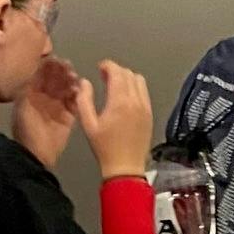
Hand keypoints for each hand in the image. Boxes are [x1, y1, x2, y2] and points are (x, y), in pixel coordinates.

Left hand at [12, 57, 81, 168]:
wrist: (37, 154)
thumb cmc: (26, 130)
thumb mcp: (23, 104)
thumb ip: (30, 86)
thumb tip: (38, 67)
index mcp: (31, 93)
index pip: (42, 74)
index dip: (49, 66)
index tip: (56, 60)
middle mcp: (45, 97)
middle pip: (56, 78)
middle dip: (62, 71)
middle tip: (68, 67)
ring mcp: (57, 106)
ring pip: (67, 88)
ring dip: (71, 81)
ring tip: (73, 78)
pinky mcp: (69, 115)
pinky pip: (76, 101)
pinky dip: (79, 94)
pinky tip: (79, 90)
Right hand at [75, 59, 154, 178]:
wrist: (125, 167)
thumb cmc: (105, 148)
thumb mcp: (88, 125)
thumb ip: (84, 100)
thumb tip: (84, 83)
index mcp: (119, 102)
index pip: (117, 72)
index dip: (108, 65)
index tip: (101, 67)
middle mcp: (135, 101)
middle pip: (128, 74)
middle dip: (116, 71)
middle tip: (105, 75)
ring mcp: (145, 107)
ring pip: (139, 81)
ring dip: (127, 78)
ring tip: (116, 85)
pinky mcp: (150, 114)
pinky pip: (144, 92)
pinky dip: (135, 88)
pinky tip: (126, 96)